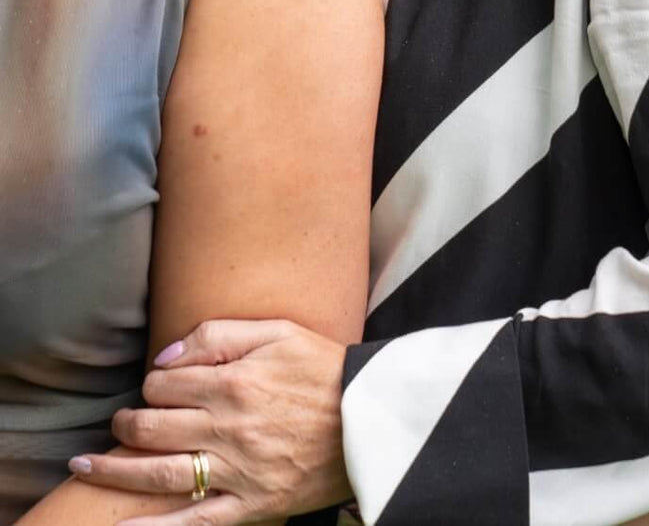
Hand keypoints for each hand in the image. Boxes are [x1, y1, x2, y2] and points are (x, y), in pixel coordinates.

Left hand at [68, 319, 349, 525]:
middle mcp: (228, 427)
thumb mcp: (279, 332)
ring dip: (115, 471)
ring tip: (86, 467)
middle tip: (118, 422)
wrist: (372, 419)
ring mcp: (237, 471)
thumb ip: (220, 335)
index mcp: (234, 381)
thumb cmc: (326, 370)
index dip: (153, 383)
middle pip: (154, 426)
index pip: (166, 383)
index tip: (156, 386)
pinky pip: (195, 524)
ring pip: (161, 474)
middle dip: (126, 423)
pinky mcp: (251, 505)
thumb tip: (166, 357)